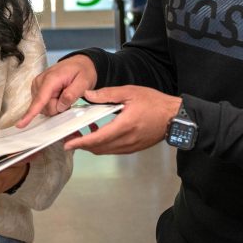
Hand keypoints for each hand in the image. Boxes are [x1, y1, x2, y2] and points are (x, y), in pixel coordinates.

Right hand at [16, 55, 97, 127]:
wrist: (79, 64)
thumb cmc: (82, 71)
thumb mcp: (84, 82)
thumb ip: (72, 94)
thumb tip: (60, 106)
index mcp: (51, 78)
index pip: (40, 99)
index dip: (31, 113)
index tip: (20, 124)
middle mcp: (40, 81)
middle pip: (45, 108)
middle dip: (58, 107)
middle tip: (69, 97)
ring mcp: (37, 85)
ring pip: (43, 108)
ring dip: (56, 105)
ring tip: (64, 94)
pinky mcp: (37, 89)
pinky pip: (43, 104)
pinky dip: (52, 103)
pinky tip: (58, 95)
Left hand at [64, 86, 180, 154]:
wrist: (175, 117)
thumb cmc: (155, 103)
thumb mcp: (130, 92)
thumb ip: (107, 94)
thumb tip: (88, 95)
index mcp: (125, 126)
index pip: (98, 138)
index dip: (81, 142)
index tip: (68, 144)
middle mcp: (127, 140)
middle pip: (98, 148)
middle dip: (81, 144)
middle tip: (69, 136)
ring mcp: (130, 146)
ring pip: (105, 150)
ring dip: (91, 145)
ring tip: (82, 133)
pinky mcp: (133, 148)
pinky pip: (113, 149)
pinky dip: (102, 144)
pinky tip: (99, 132)